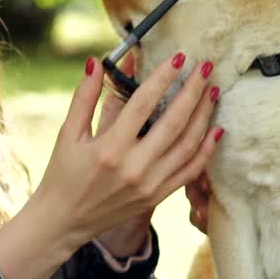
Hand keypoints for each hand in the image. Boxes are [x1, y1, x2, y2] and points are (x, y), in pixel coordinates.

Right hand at [31, 51, 222, 255]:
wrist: (64, 221)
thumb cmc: (62, 174)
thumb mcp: (67, 134)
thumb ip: (84, 97)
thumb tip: (96, 62)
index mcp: (109, 149)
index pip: (143, 104)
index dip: (163, 77)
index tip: (178, 57)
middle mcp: (134, 167)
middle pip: (175, 122)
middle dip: (194, 91)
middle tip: (206, 68)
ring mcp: (150, 185)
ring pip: (189, 145)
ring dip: (205, 115)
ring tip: (213, 91)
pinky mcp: (158, 196)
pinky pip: (191, 171)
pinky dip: (207, 149)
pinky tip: (217, 129)